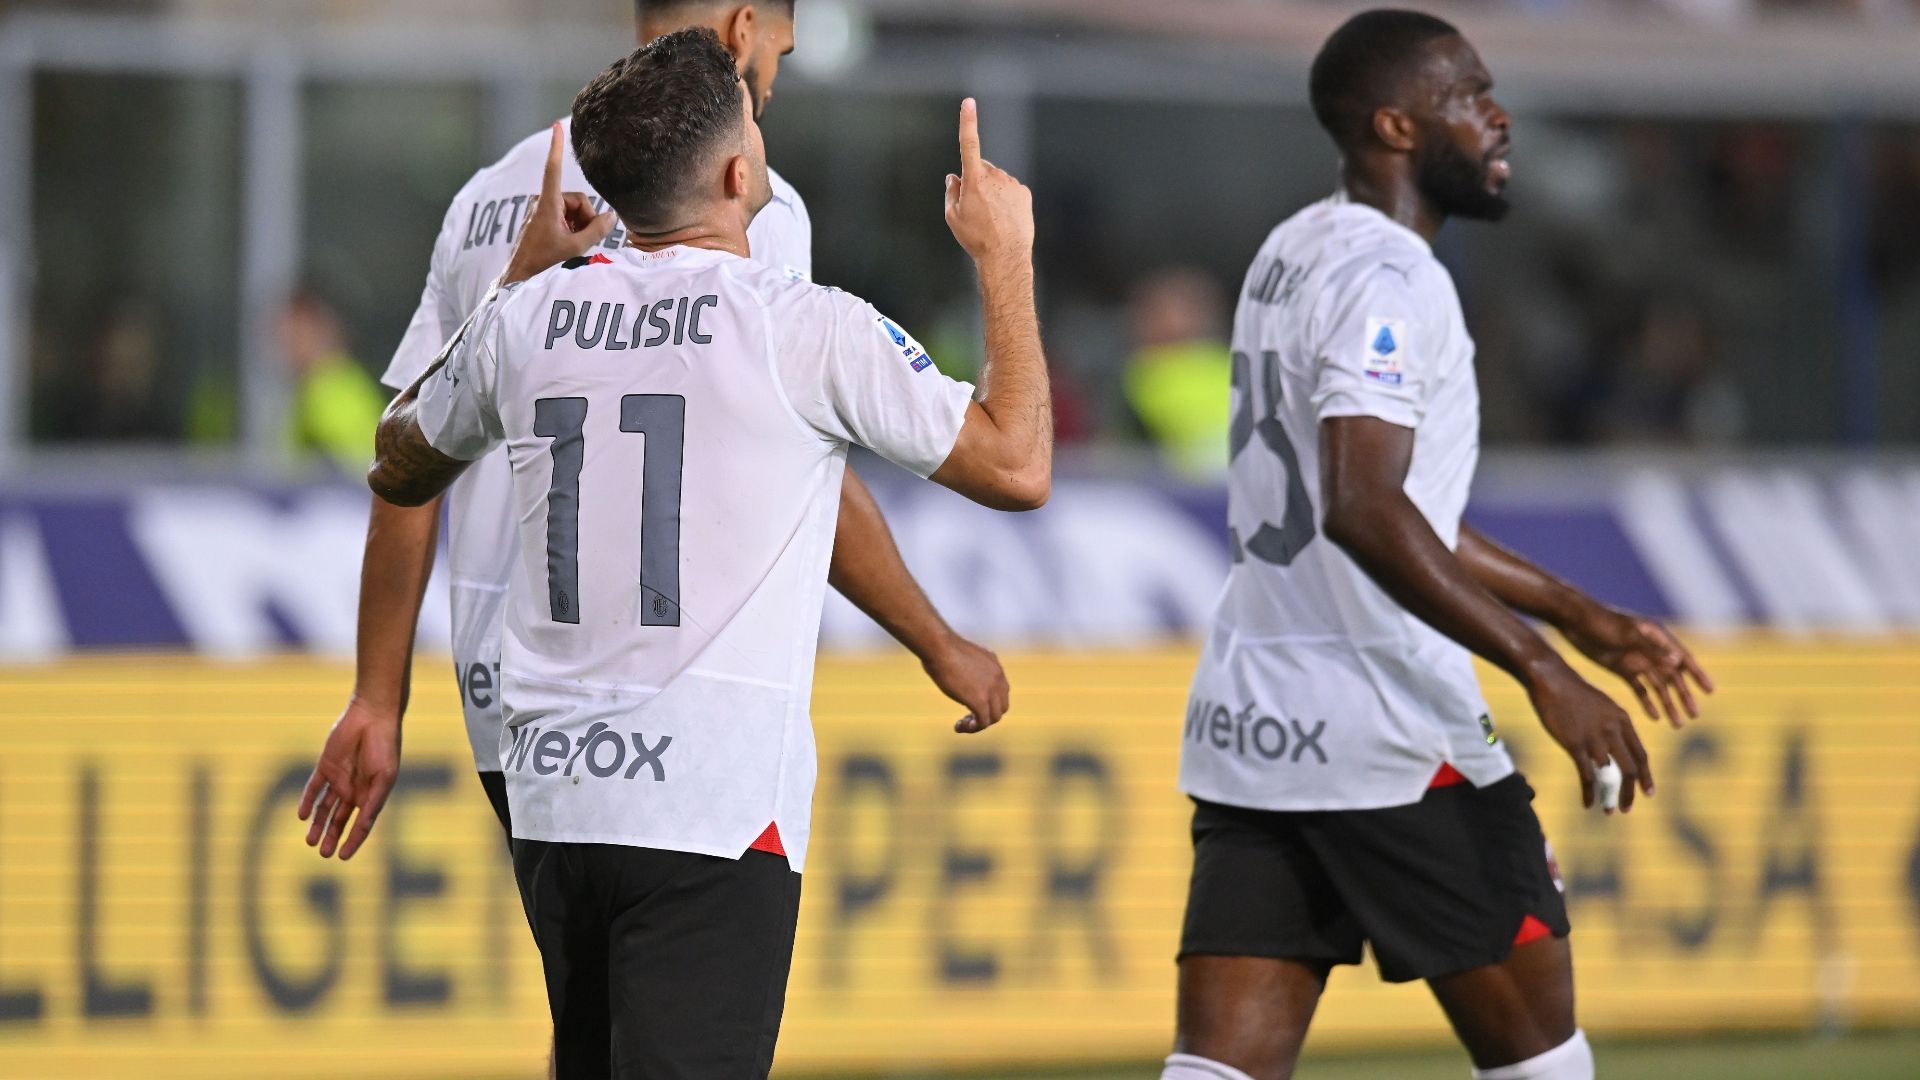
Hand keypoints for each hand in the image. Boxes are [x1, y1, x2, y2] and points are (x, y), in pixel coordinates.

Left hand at [298, 696, 401, 859]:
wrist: (372, 716)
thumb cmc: (385, 746)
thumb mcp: (384, 778)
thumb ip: (373, 801)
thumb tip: (363, 825)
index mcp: (371, 795)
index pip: (360, 824)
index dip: (353, 841)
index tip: (343, 857)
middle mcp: (354, 790)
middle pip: (340, 820)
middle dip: (332, 837)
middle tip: (324, 854)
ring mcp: (338, 778)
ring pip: (324, 808)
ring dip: (318, 825)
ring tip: (310, 842)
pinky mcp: (325, 766)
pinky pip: (314, 787)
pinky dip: (308, 801)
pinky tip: (303, 815)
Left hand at [501, 122, 617, 285]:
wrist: (520, 276)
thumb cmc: (543, 262)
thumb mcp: (575, 248)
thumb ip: (597, 230)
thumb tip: (613, 216)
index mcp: (548, 204)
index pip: (554, 168)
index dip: (557, 146)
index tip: (557, 126)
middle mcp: (543, 202)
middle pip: (577, 200)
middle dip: (585, 218)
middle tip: (582, 240)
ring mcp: (541, 210)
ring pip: (573, 210)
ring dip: (579, 225)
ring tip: (572, 244)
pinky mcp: (542, 219)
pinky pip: (565, 217)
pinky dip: (572, 228)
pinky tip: (567, 243)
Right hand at [921, 632, 1010, 733]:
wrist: (940, 648)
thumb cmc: (941, 648)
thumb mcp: (962, 656)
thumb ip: (968, 667)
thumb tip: (960, 674)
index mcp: (994, 665)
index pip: (1001, 691)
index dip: (989, 702)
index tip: (970, 704)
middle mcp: (998, 677)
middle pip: (1001, 706)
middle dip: (987, 715)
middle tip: (968, 717)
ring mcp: (991, 690)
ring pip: (994, 717)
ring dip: (978, 724)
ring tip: (962, 724)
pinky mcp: (980, 701)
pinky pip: (983, 722)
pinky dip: (973, 728)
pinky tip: (959, 727)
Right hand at [943, 98, 1033, 265]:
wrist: (1005, 256)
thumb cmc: (975, 237)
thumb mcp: (953, 216)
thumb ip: (951, 191)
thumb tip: (953, 176)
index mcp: (974, 179)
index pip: (969, 144)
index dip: (968, 122)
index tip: (969, 103)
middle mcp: (995, 176)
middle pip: (981, 169)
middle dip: (976, 180)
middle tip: (975, 208)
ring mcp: (1012, 183)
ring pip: (997, 180)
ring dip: (992, 191)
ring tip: (991, 217)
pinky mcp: (1024, 192)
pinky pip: (1010, 189)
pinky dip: (1005, 199)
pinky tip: (1004, 218)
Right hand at [1527, 661, 1652, 813]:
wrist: (1552, 680)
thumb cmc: (1574, 692)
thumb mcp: (1602, 705)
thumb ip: (1612, 726)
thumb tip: (1615, 746)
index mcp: (1622, 720)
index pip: (1640, 754)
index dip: (1645, 776)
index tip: (1648, 792)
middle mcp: (1613, 731)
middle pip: (1630, 768)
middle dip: (1631, 791)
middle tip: (1628, 807)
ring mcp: (1595, 738)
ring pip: (1610, 775)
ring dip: (1610, 796)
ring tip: (1609, 810)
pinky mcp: (1575, 744)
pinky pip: (1586, 775)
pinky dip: (1589, 792)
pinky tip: (1588, 804)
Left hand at [1559, 602, 1713, 728]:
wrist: (1573, 621)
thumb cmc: (1601, 623)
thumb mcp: (1627, 635)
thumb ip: (1652, 649)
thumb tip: (1678, 663)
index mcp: (1657, 637)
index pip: (1683, 657)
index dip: (1697, 674)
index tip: (1710, 691)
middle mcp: (1651, 649)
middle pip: (1673, 676)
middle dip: (1684, 696)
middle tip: (1694, 716)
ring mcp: (1637, 660)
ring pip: (1657, 686)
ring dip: (1667, 704)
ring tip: (1677, 725)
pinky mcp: (1622, 668)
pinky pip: (1639, 688)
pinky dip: (1647, 701)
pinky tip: (1654, 717)